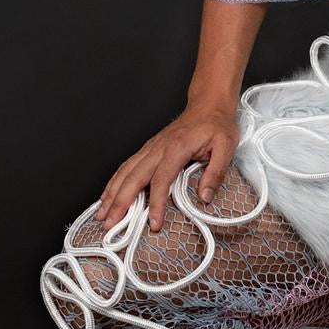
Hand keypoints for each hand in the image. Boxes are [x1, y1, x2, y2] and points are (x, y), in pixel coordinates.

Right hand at [93, 103, 239, 233]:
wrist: (208, 104)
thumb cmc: (216, 124)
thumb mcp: (226, 147)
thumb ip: (215, 173)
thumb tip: (205, 196)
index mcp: (177, 147)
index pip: (161, 180)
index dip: (156, 203)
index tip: (154, 222)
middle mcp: (158, 147)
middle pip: (134, 177)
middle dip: (120, 202)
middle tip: (111, 223)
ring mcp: (151, 148)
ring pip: (125, 172)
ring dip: (112, 194)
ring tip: (102, 213)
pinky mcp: (148, 149)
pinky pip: (127, 166)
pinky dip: (115, 181)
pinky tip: (108, 194)